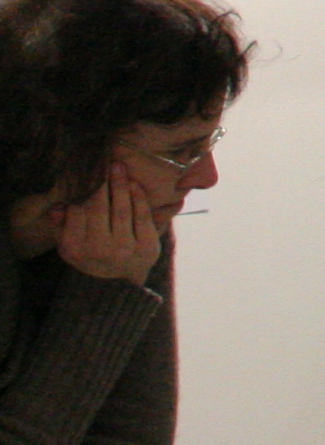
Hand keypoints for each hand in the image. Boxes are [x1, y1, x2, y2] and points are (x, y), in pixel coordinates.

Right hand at [52, 170, 160, 286]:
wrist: (117, 285)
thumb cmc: (90, 256)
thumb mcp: (69, 245)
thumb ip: (61, 226)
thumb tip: (57, 207)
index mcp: (74, 246)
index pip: (77, 211)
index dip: (82, 189)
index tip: (86, 170)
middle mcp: (98, 249)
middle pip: (99, 208)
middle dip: (101, 182)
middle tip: (104, 160)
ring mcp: (124, 249)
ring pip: (121, 209)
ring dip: (120, 185)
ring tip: (118, 166)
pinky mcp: (147, 247)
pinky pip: (142, 216)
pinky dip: (139, 198)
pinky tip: (134, 184)